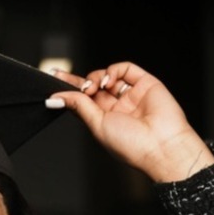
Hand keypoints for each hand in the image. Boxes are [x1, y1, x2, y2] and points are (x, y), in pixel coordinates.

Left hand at [48, 62, 213, 182]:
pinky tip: (108, 80)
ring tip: (94, 87)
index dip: (69, 90)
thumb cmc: (131, 145)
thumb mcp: (97, 126)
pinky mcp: (145, 83)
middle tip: (69, 81)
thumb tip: (58, 98)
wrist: (161, 145)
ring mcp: (131, 95)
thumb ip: (79, 107)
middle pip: (93, 87)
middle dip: (79, 82)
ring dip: (96, 77)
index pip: (82, 102)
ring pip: (107, 76)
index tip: (52, 79)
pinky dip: (113, 70)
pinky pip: (126, 69)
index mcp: (104, 122)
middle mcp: (117, 108)